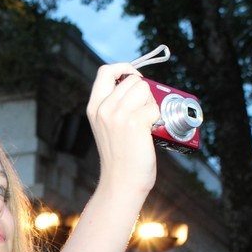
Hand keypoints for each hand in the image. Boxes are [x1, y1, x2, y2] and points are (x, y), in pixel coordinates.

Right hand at [86, 64, 160, 192]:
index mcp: (94, 107)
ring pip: (144, 89)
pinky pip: (154, 107)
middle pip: (132, 80)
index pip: (106, 71)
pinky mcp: (135, 123)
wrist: (121, 182)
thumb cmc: (120, 157)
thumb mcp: (107, 126)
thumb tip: (139, 85)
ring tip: (146, 122)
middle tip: (143, 111)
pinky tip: (149, 131)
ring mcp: (118, 115)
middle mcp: (103, 108)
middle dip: (143, 92)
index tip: (135, 77)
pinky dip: (157, 118)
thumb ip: (115, 105)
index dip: (124, 69)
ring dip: (151, 103)